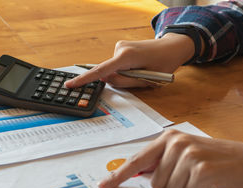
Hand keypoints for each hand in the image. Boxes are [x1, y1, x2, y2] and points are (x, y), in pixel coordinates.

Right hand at [65, 33, 194, 88]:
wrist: (172, 47)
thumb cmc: (164, 63)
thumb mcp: (147, 79)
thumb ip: (124, 82)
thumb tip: (106, 80)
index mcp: (126, 56)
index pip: (101, 71)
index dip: (84, 79)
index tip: (70, 85)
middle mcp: (119, 49)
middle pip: (110, 74)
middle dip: (122, 80)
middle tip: (142, 77)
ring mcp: (120, 47)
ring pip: (114, 71)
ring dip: (126, 75)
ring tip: (144, 70)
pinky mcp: (121, 49)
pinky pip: (117, 66)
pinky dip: (126, 70)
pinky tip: (139, 66)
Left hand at [99, 129, 242, 187]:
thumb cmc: (216, 158)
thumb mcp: (186, 152)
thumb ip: (162, 160)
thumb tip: (141, 175)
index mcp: (168, 138)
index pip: (138, 160)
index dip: (119, 175)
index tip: (105, 185)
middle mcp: (175, 143)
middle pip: (156, 183)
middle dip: (173, 186)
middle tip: (193, 176)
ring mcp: (188, 156)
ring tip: (203, 177)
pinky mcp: (200, 170)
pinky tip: (211, 183)